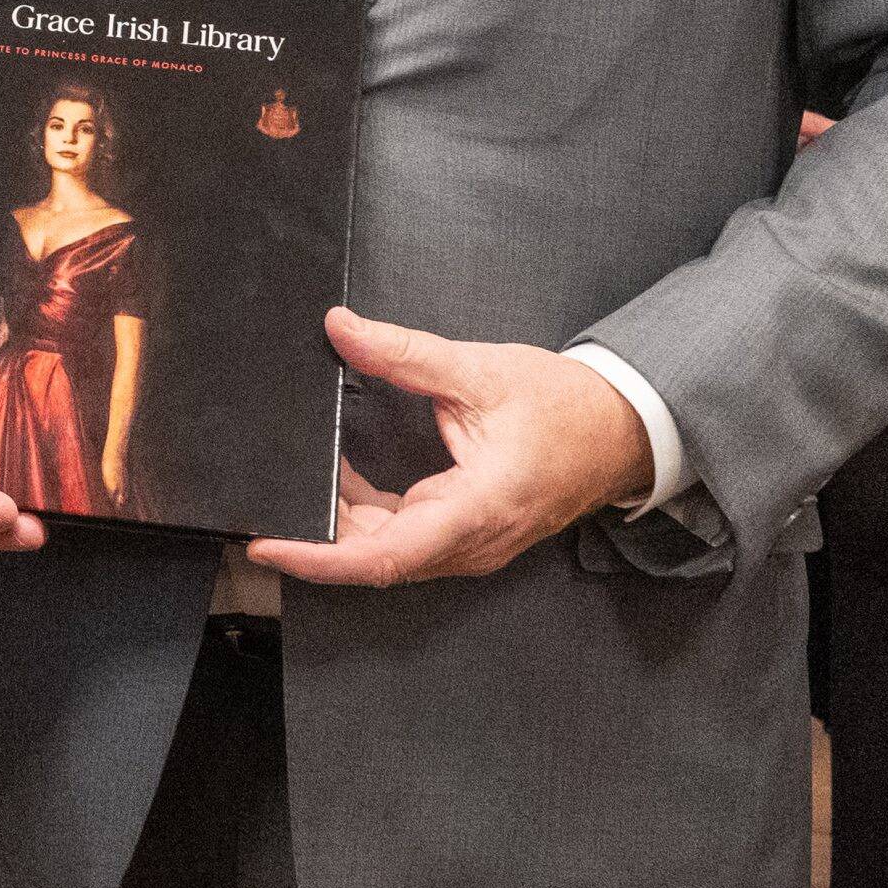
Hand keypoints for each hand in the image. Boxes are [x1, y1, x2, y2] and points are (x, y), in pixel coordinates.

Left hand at [245, 312, 651, 588]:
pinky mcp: (470, 537)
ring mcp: (473, 547)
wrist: (622, 431)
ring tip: (297, 487)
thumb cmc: (564, 405)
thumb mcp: (479, 370)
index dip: (318, 555)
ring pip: (389, 553)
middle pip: (376, 558)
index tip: (268, 545)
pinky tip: (342, 484)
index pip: (382, 554)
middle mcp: (472, 543)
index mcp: (477, 508)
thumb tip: (340, 329)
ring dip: (341, 525)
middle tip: (265, 502)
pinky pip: (408, 541)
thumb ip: (403, 353)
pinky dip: (369, 519)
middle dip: (317, 534)